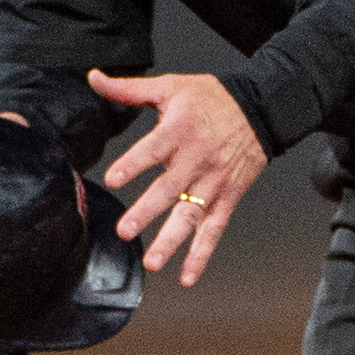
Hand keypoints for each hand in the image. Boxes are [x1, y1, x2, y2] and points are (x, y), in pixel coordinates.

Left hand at [89, 67, 267, 285]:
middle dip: (147, 211)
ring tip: (152, 262)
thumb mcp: (170, 86)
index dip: (133, 163)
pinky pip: (214, 229)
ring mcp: (213, 182)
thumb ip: (129, 89)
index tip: (113, 178)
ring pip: (190, 215)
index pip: (153, 149)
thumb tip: (93, 78)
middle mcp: (195, 160)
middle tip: (125, 230)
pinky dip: (202, 254)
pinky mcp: (227, 197)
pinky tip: (187, 276)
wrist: (261, 108)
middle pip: (169, 189)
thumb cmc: (211, 98)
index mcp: (178, 131)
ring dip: (171, 241)